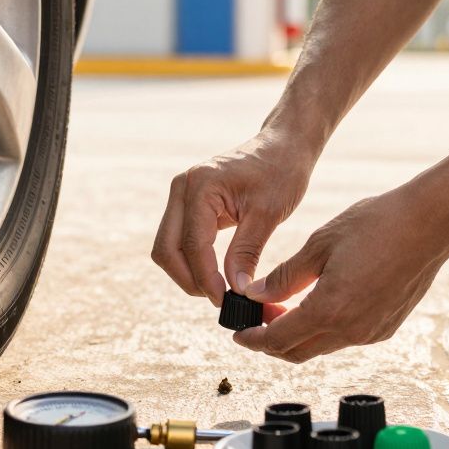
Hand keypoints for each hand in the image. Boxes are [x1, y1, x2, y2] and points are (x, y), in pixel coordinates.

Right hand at [152, 127, 319, 305]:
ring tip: (218, 289)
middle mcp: (183, 188)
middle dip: (189, 279)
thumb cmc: (280, 172)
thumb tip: (236, 289)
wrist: (282, 147)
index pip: (192, 245)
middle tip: (218, 298)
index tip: (225, 301)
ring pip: (167, 247)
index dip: (205, 278)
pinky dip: (191, 260)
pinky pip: (178, 239)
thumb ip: (247, 251)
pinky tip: (215, 274)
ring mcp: (181, 194)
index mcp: (201, 186)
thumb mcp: (268, 213)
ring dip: (187, 272)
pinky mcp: (188, 203)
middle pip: (166, 249)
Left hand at [235, 177, 448, 361]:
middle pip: (298, 352)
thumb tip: (255, 295)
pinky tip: (318, 303)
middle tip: (256, 319)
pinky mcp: (386, 327)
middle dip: (271, 341)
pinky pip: (346, 337)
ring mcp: (372, 332)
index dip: (253, 339)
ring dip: (298, 334)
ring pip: (322, 346)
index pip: (278, 340)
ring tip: (283, 308)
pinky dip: (324, 328)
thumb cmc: (376, 225)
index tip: (239, 333)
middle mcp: (351, 331)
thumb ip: (284, 277)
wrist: (430, 223)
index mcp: (329, 311)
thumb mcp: (319, 245)